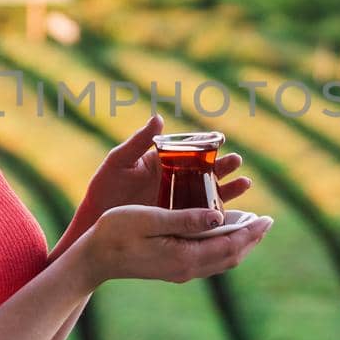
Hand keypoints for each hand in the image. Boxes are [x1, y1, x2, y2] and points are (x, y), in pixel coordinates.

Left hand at [82, 112, 252, 220]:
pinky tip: (231, 213)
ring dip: (228, 189)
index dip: (208, 145)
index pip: (191, 151)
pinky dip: (218, 213)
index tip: (222, 138)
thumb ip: (138, 142)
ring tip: (245, 183)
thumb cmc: (104, 188)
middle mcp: (174, 181)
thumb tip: (158, 118)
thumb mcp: (119, 161)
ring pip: (209, 193)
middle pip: (206, 171)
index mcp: (162, 162)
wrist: (93, 222)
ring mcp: (177, 202)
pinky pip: (201, 216)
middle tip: (237, 161)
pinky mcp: (177, 221)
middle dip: (223, 166)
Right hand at [83, 204, 273, 287]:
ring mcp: (180, 271)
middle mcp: (186, 268)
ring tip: (251, 227)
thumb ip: (185, 219)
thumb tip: (219, 216)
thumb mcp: (150, 218)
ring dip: (238, 244)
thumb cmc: (116, 232)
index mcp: (184, 256)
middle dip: (250, 239)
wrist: (94, 258)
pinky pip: (208, 260)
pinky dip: (222, 247)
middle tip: (266, 221)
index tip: (268, 218)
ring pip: (221, 261)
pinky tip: (222, 234)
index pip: (229, 246)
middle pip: (230, 256)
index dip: (251, 232)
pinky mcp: (173, 268)